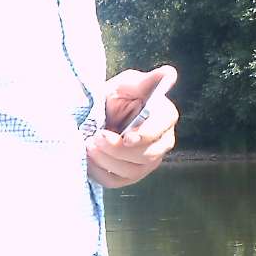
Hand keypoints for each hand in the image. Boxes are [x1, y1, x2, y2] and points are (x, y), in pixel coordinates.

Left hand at [87, 66, 178, 187]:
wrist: (97, 115)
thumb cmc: (115, 96)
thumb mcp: (126, 84)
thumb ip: (145, 81)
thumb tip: (169, 73)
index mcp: (165, 117)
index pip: (161, 129)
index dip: (145, 135)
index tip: (127, 137)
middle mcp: (161, 142)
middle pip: (147, 155)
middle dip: (118, 150)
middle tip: (95, 138)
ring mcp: (147, 162)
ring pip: (132, 170)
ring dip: (107, 160)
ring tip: (88, 146)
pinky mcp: (129, 175)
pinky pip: (116, 181)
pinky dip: (99, 172)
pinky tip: (87, 159)